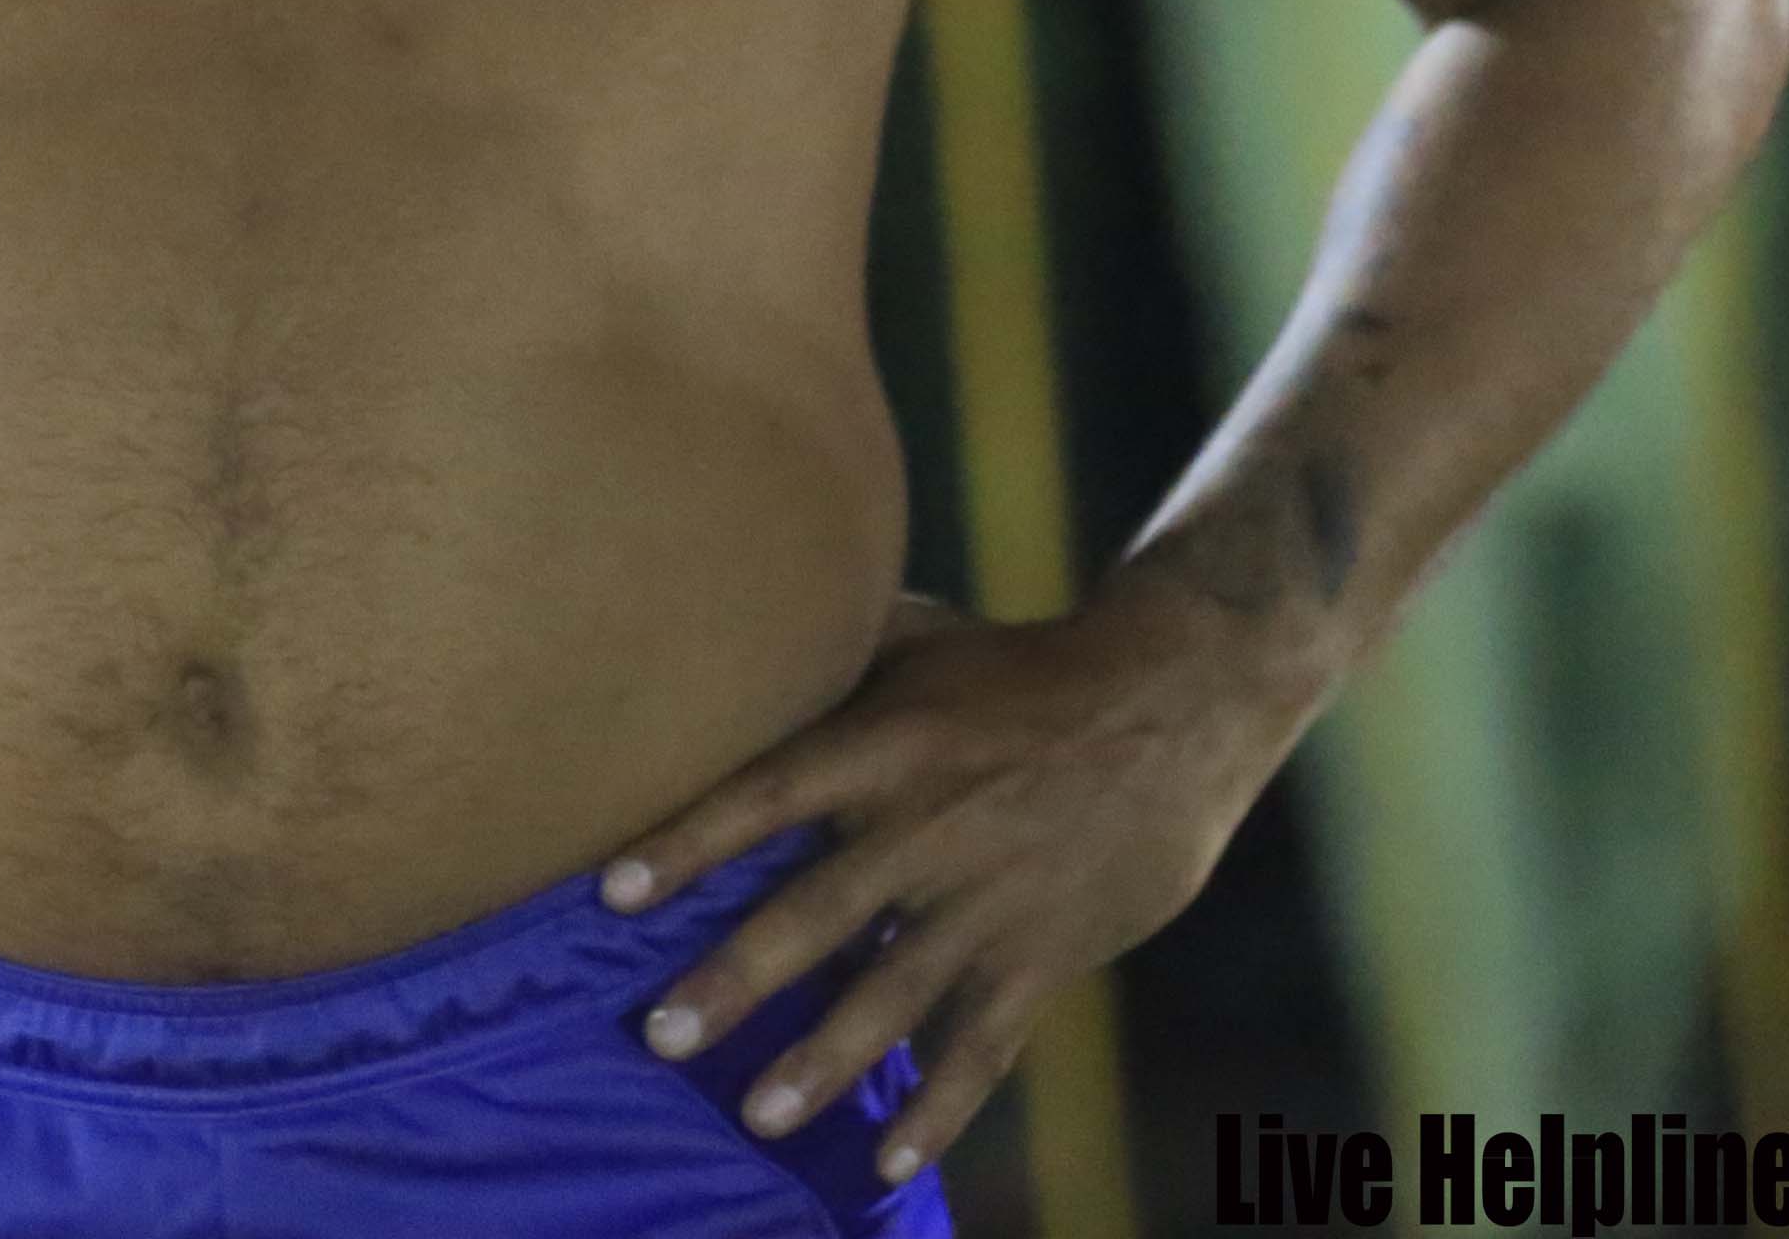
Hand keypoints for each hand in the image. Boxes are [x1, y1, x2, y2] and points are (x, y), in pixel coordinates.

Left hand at [589, 577, 1296, 1191]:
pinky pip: (983, 1044)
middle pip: (817, 911)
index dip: (692, 841)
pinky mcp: (1042, 953)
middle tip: (661, 1035)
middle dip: (737, 978)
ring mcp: (989, 899)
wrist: (1175, 705)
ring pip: (894, 994)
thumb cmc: (1021, 669)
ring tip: (756, 1115)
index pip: (771, 794)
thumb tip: (727, 632)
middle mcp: (931, 825)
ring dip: (822, 1059)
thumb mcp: (923, 636)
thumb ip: (829, 652)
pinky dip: (941, 1106)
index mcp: (890, 742)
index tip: (613, 892)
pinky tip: (890, 1156)